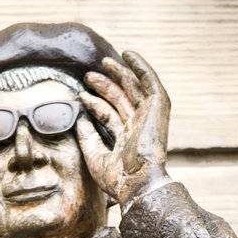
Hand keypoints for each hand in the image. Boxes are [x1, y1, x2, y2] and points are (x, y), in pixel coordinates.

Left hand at [76, 50, 170, 207]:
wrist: (138, 184)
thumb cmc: (119, 181)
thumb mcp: (95, 158)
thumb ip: (87, 138)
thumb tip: (79, 120)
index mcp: (127, 141)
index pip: (109, 115)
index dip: (95, 104)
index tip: (81, 96)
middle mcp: (139, 127)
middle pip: (120, 99)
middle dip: (104, 85)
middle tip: (88, 76)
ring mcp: (149, 117)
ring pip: (133, 88)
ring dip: (119, 73)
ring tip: (102, 62)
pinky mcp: (158, 108)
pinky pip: (150, 81)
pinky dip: (140, 66)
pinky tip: (128, 54)